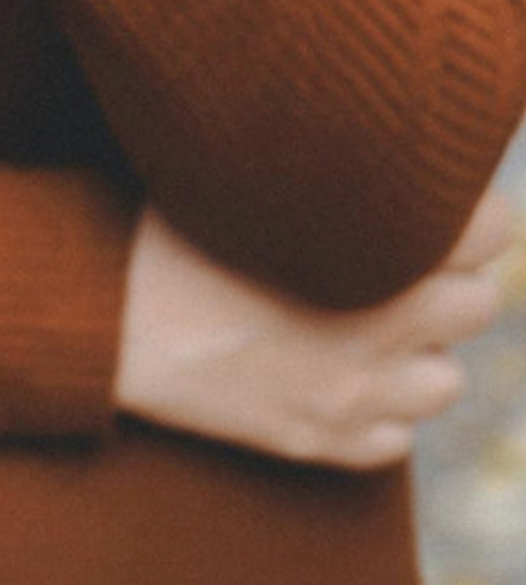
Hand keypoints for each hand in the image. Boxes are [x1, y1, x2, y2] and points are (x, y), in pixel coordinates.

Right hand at [113, 191, 515, 469]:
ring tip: (368, 323)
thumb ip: (327, 171)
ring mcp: (347, 394)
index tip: (435, 201)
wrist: (97, 312)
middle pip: (477, 305)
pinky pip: (391, 442)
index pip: (487, 230)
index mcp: (365, 249)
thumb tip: (375, 142)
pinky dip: (374, 413)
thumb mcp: (246, 177)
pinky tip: (330, 375)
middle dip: (448, 279)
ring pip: (445, 383)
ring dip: (418, 354)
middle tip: (401, 259)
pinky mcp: (312, 441)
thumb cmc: (160, 223)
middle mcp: (374, 328)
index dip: (466, 212)